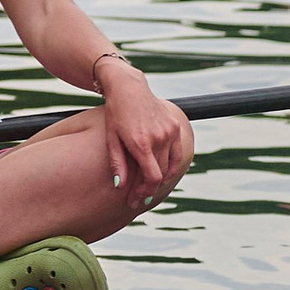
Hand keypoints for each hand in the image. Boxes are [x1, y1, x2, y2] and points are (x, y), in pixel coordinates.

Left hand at [98, 67, 191, 209]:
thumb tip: (120, 187)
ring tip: (149, 188)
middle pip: (160, 174)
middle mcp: (159, 137)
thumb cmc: (115, 114)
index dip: (144, 193)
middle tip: (138, 198)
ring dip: (160, 179)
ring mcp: (170, 131)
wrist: (128, 88)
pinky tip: (162, 174)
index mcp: (141, 143)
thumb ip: (117, 164)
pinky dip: (171, 166)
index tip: (134, 201)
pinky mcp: (175, 126)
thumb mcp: (112, 139)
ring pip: (170, 165)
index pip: (151, 178)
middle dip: (148, 189)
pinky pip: (177, 153)